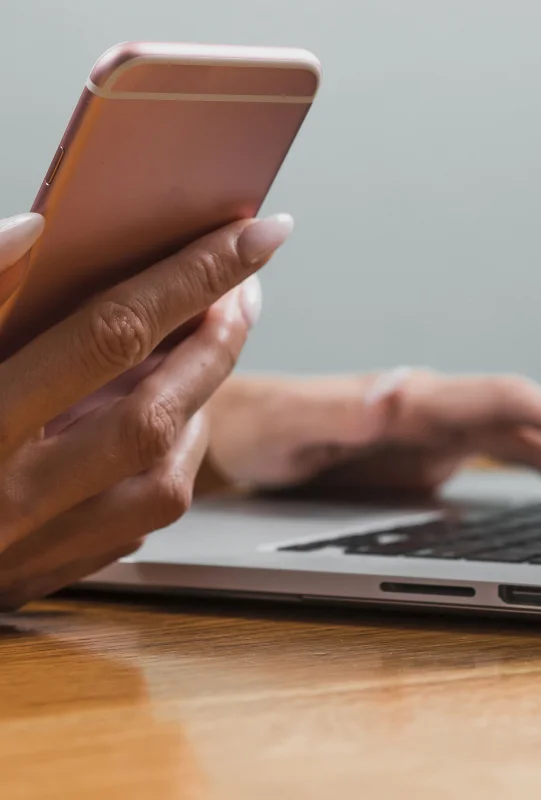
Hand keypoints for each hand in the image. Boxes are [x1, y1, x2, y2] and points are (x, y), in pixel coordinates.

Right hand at [0, 210, 292, 608]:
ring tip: (212, 335)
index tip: (257, 232)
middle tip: (245, 281)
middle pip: (155, 407)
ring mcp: (29, 543)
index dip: (191, 274)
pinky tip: (169, 409)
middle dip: (218, 334)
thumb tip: (36, 230)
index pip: (110, 331)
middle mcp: (8, 493)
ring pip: (163, 474)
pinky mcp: (39, 570)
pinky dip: (173, 453)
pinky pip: (141, 516)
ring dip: (205, 397)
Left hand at [206, 369, 540, 507]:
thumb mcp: (291, 426)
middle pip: (529, 417)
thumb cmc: (259, 426)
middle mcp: (433, 405)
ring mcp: (437, 428)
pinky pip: (504, 452)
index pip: (502, 400)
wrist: (239, 427)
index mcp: (411, 397)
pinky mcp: (431, 450)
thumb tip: (398, 392)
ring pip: (525, 437)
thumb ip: (342, 412)